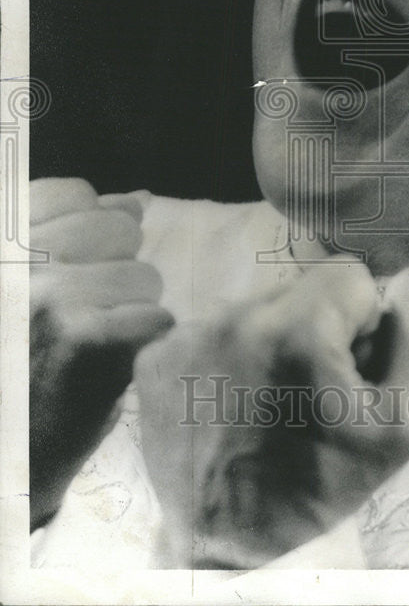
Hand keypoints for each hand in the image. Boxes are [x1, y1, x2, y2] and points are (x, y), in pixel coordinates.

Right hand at [28, 178, 173, 529]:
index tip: (74, 270)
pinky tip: (110, 365)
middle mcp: (13, 264)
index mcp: (1, 241)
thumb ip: (74, 234)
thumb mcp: (29, 285)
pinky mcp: (82, 339)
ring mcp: (46, 298)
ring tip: (95, 345)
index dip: (92, 229)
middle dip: (117, 270)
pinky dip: (144, 344)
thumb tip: (133, 201)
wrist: (5, 454)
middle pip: (116, 229)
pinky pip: (154, 318)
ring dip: (134, 310)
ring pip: (143, 276)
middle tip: (86, 315)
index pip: (74, 194)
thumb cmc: (20, 363)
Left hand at [134, 258, 408, 567]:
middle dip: (317, 323)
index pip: (348, 272)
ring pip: (254, 304)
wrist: (232, 548)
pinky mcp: (155, 357)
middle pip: (299, 285)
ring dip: (273, 336)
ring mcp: (186, 336)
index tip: (349, 367)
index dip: (362, 319)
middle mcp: (233, 318)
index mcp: (297, 331)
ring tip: (271, 397)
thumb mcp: (402, 424)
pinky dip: (229, 353)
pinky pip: (210, 327)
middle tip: (312, 386)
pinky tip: (233, 400)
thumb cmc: (326, 483)